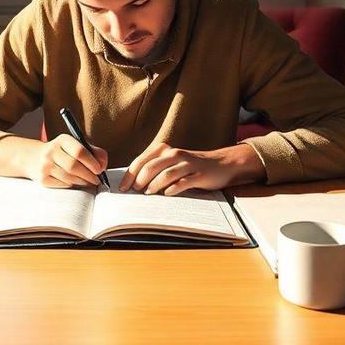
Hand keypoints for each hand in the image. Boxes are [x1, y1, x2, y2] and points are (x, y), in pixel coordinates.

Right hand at [21, 134, 108, 187]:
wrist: (35, 158)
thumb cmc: (63, 153)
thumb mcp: (77, 146)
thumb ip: (94, 152)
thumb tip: (102, 165)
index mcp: (62, 140)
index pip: (79, 151)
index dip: (92, 162)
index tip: (99, 170)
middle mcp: (51, 151)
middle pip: (74, 166)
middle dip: (89, 175)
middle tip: (96, 180)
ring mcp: (45, 165)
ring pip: (69, 177)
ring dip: (82, 182)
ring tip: (87, 182)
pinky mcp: (42, 178)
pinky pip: (62, 185)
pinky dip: (71, 185)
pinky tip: (74, 182)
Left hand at [119, 142, 264, 195]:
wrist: (221, 164)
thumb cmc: (191, 166)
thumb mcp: (171, 163)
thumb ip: (155, 169)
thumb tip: (132, 184)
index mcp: (164, 150)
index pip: (141, 161)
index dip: (130, 175)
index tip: (122, 188)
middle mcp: (174, 154)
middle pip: (151, 167)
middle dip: (139, 180)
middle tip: (135, 192)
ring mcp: (188, 164)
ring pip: (166, 173)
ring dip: (154, 185)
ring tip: (148, 194)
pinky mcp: (199, 174)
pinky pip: (184, 181)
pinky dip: (173, 188)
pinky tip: (167, 194)